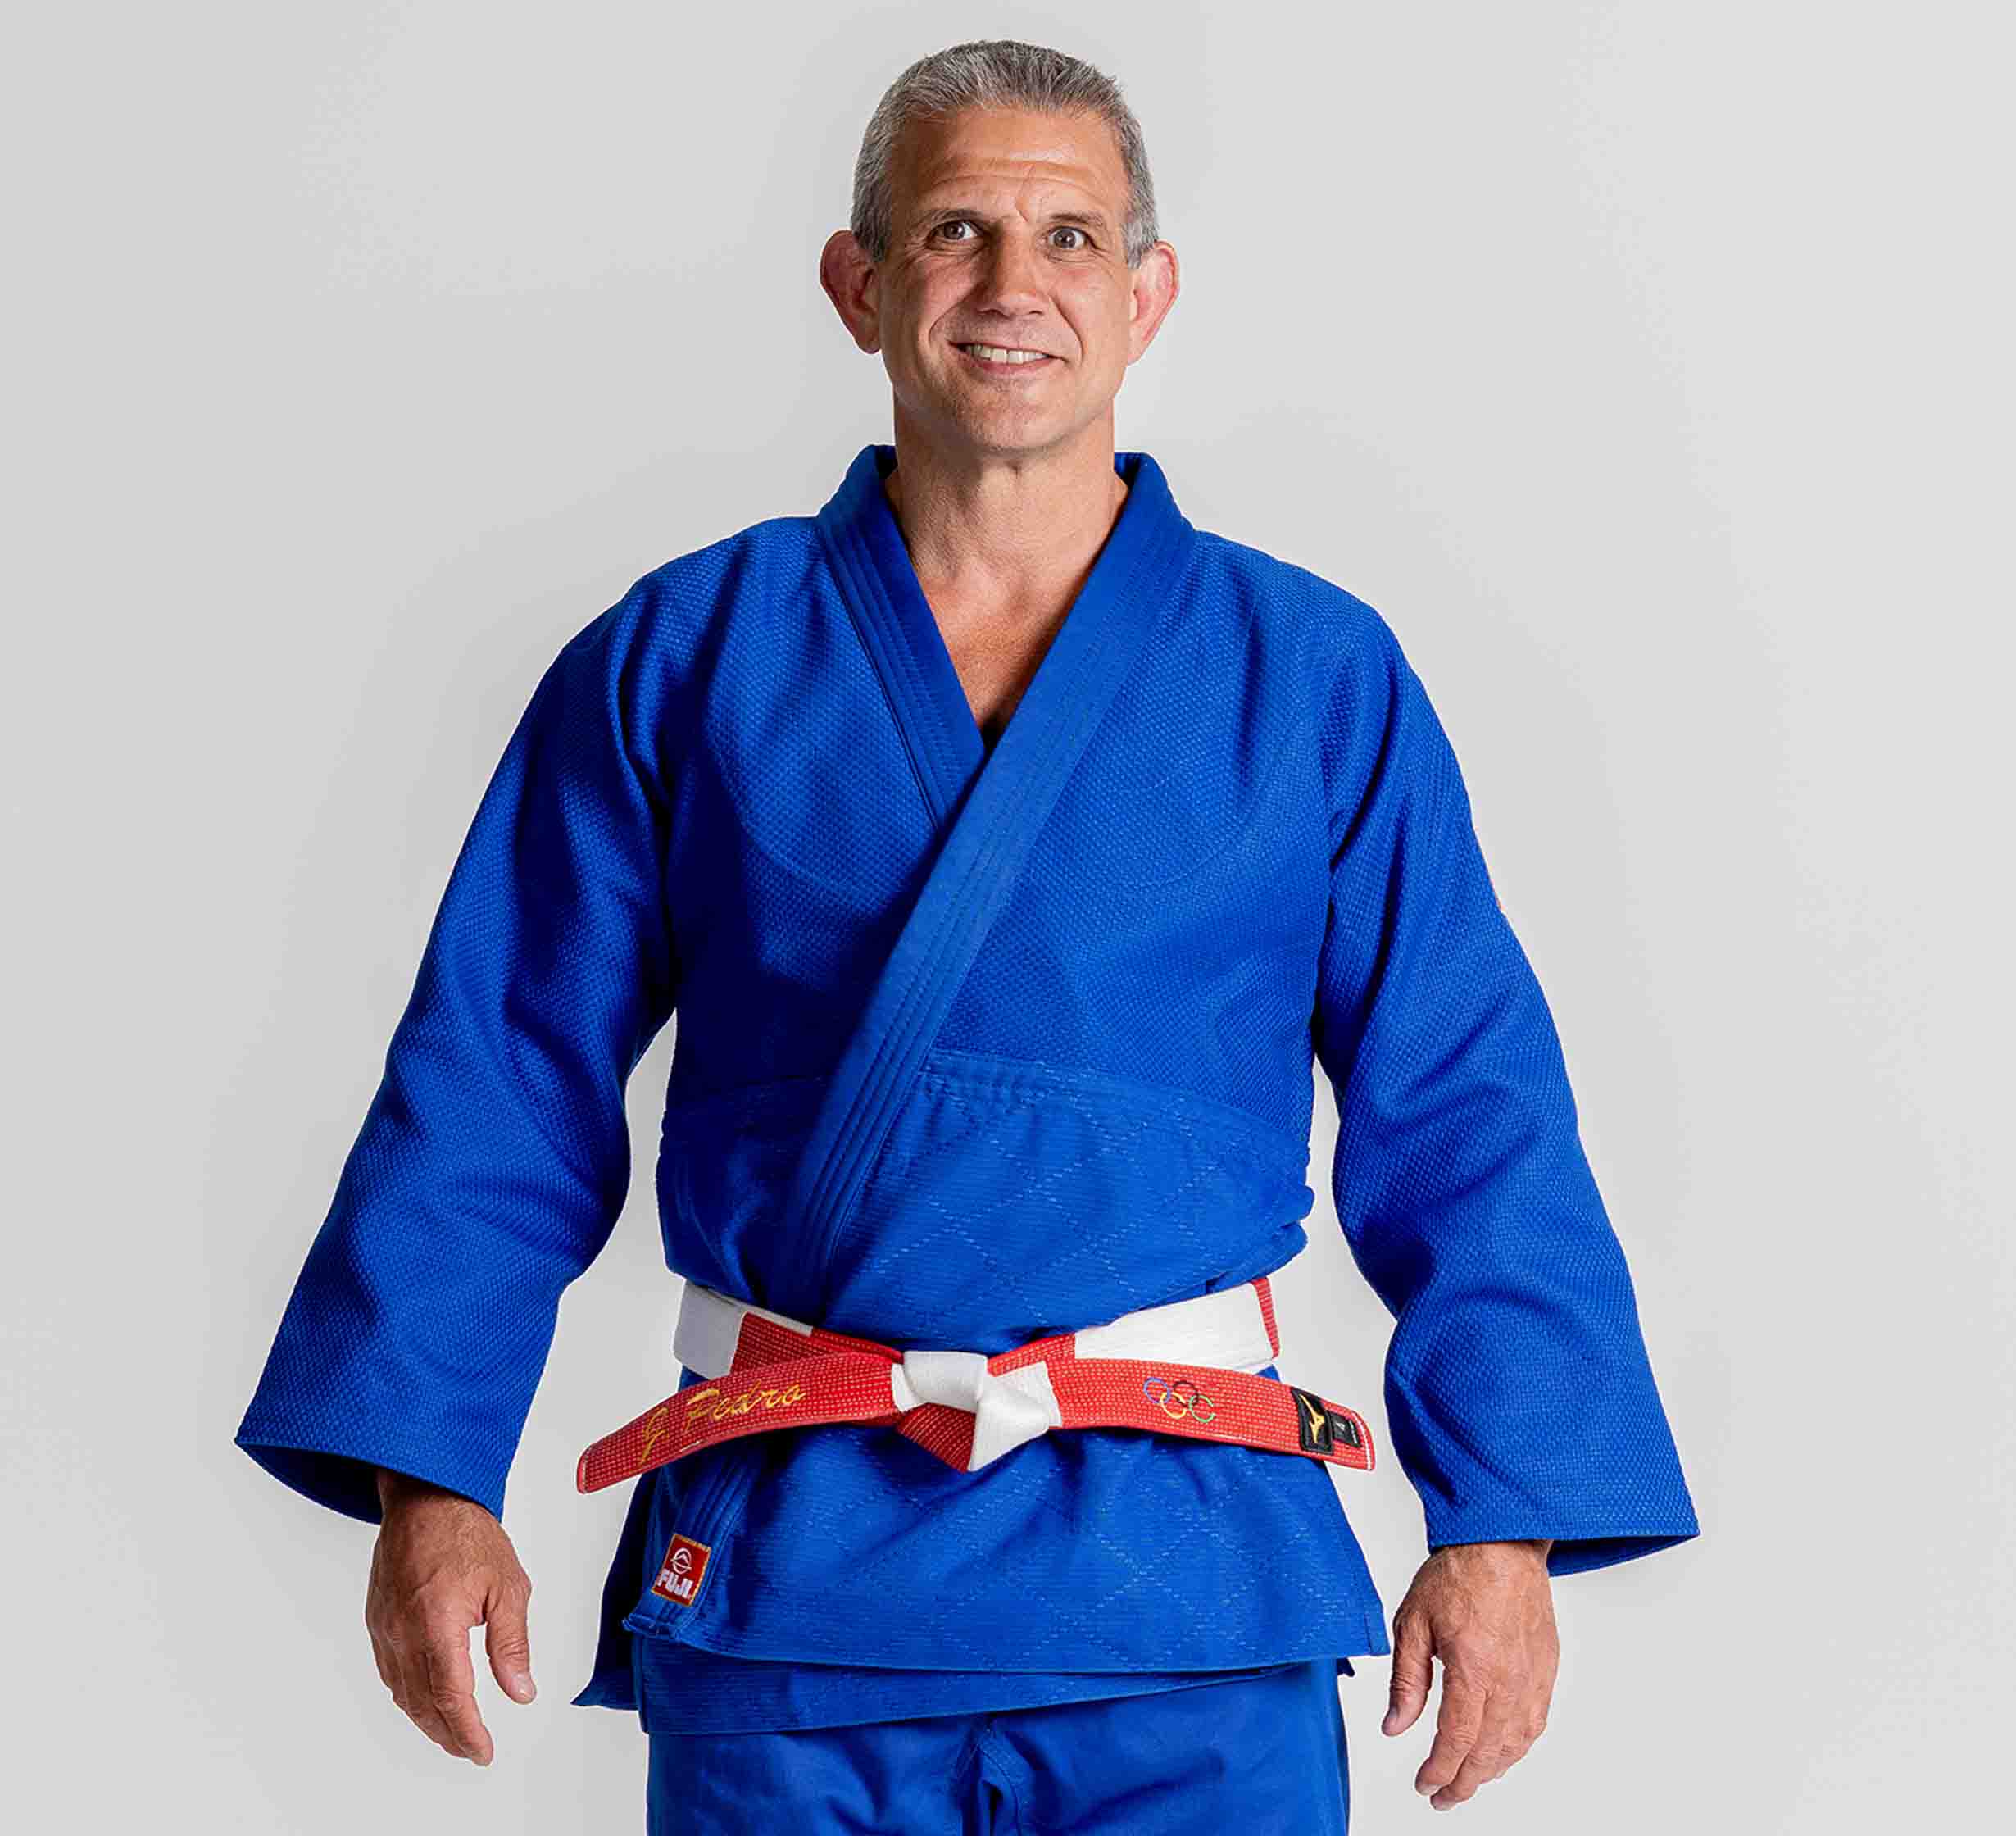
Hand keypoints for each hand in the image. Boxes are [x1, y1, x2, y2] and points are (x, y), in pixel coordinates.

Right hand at [365, 1468, 536, 1764]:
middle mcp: (404, 1630)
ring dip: (427, 1720)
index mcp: (438, 1622)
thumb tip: (520, 1692)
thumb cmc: (468, 1533)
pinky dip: (408, 1695)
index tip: (483, 1751)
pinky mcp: (377, 1620)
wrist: (427, 1497)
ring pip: (402, 1692)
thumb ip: (512, 1644)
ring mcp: (385, 1627)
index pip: (450, 1695)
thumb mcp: (508, 1586)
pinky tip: (425, 1701)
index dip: (466, 1731)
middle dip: (449, 1733)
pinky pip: (390, 1671)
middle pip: (423, 1702)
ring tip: (454, 1734)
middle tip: (473, 1750)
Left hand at [1382, 1538, 1558, 1809]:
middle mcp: (1509, 1680)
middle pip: (1488, 1753)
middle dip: (1463, 1782)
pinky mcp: (1546, 1670)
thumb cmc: (1458, 1574)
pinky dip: (1516, 1748)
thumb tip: (1394, 1726)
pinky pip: (1535, 1724)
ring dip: (1491, 1771)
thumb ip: (1406, 1680)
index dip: (1439, 1771)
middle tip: (1441, 1797)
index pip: (1456, 1740)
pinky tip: (1500, 1753)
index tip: (1424, 1786)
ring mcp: (1533, 1677)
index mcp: (1473, 1668)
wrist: (1502, 1542)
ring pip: (1516, 1744)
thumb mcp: (1413, 1622)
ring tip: (1466, 1780)